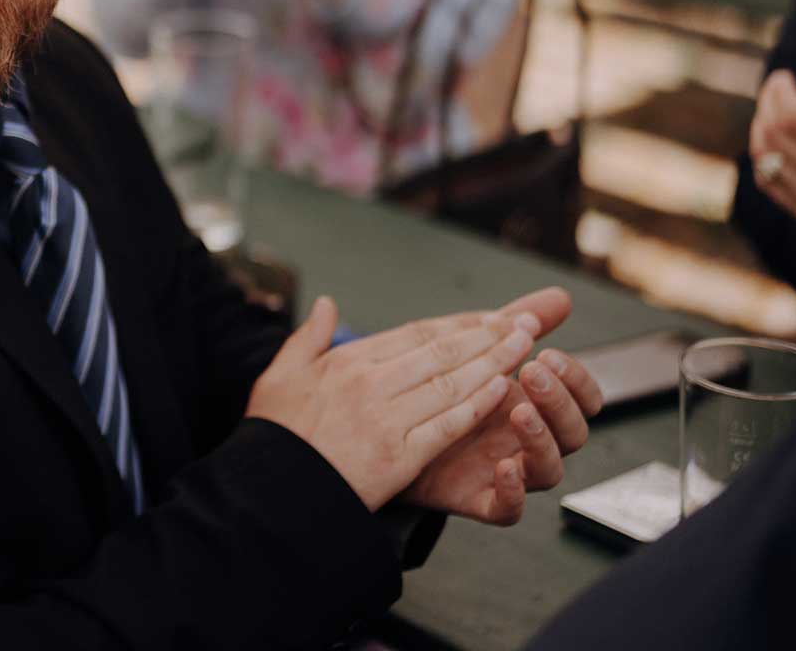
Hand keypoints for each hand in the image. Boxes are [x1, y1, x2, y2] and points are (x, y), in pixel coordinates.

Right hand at [245, 295, 541, 511]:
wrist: (272, 491)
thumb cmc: (276, 435)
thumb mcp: (279, 375)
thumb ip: (308, 337)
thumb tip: (329, 304)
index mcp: (346, 362)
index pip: (414, 334)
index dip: (458, 324)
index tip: (488, 316)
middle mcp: (369, 384)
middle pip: (440, 352)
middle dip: (488, 335)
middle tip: (523, 322)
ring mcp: (385, 419)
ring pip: (450, 383)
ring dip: (492, 362)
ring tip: (523, 347)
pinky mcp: (397, 456)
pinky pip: (446, 425)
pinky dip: (477, 405)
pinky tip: (503, 392)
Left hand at [401, 291, 602, 524]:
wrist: (381, 435)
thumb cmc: (436, 394)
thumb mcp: (470, 353)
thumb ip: (512, 326)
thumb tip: (560, 297)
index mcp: (531, 401)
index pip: (581, 396)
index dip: (577, 379)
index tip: (548, 354)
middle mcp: (525, 438)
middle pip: (573, 431)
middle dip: (561, 402)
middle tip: (533, 374)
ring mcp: (506, 469)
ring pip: (549, 469)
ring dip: (541, 440)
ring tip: (520, 412)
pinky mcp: (477, 497)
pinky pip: (508, 509)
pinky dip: (513, 493)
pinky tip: (505, 468)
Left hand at [749, 55, 795, 237]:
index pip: (790, 117)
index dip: (778, 91)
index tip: (783, 76)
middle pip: (772, 135)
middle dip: (767, 103)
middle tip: (775, 88)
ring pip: (763, 158)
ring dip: (762, 125)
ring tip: (775, 107)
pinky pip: (766, 180)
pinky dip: (765, 154)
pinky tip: (775, 135)